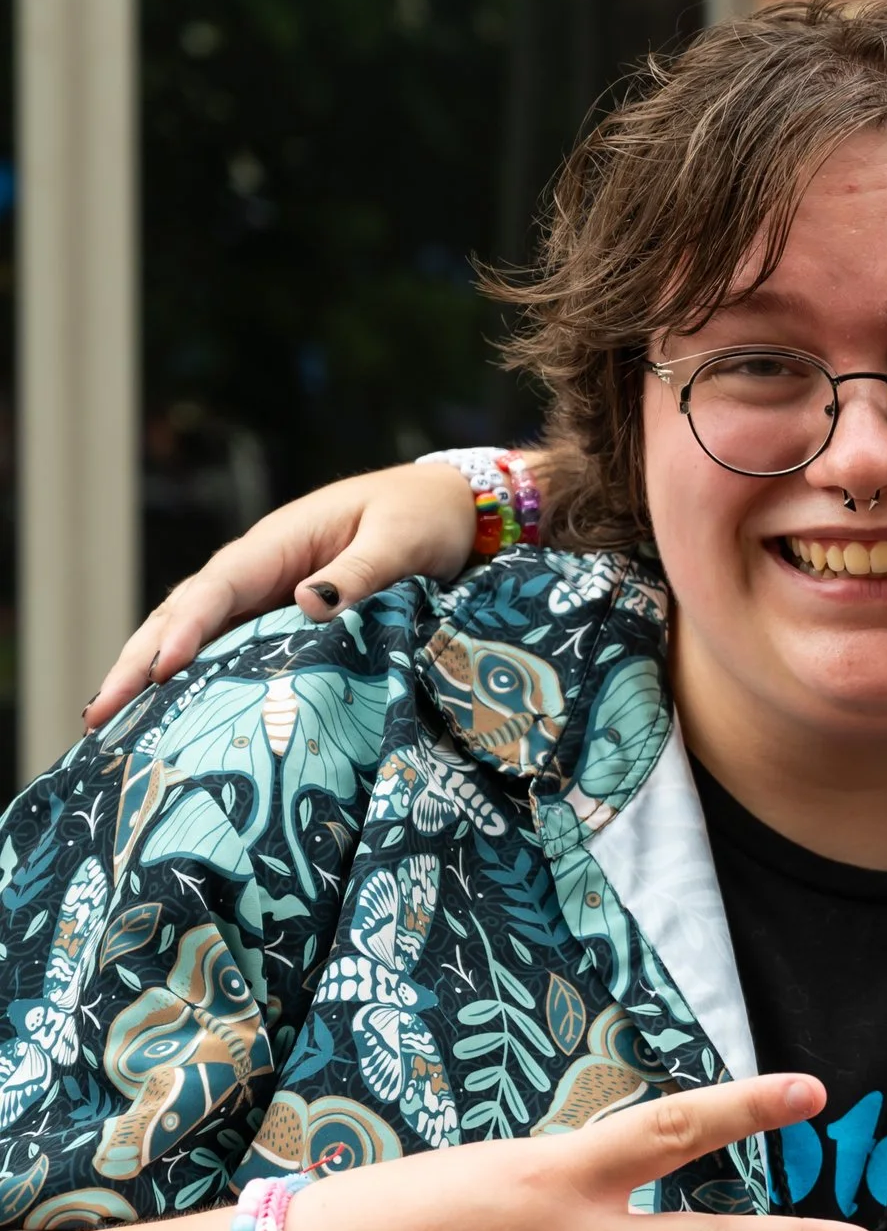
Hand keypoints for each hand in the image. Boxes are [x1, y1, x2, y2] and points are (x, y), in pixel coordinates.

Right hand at [86, 460, 483, 728]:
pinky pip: (227, 646)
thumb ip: (360, 573)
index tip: (159, 672)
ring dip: (149, 673)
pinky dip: (192, 676)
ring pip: (192, 633)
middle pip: (182, 614)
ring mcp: (264, 593)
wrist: (445, 506)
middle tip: (98, 716)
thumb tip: (308, 603)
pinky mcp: (278, 615)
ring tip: (109, 725)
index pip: (217, 588)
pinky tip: (168, 712)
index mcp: (278, 543)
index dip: (186, 630)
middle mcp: (258, 568)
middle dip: (137, 662)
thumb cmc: (421, 516)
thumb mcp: (399, 541)